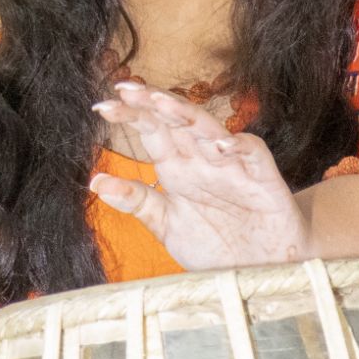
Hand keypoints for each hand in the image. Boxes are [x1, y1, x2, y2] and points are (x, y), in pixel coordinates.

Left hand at [89, 81, 311, 269]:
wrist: (261, 268)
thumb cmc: (215, 244)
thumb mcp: (167, 225)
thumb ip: (137, 202)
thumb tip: (95, 182)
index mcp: (177, 168)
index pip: (151, 132)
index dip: (130, 116)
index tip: (101, 108)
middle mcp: (202, 160)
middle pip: (175, 122)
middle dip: (152, 103)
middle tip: (126, 89)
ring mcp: (232, 166)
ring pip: (209, 129)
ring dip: (187, 115)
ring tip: (162, 103)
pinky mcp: (263, 178)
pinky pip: (251, 153)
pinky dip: (238, 146)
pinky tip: (221, 145)